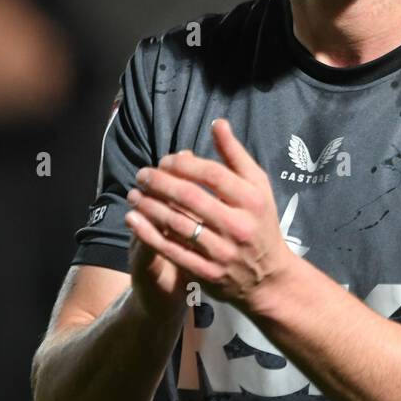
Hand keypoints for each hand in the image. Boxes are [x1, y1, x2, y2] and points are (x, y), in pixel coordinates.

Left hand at [124, 119, 291, 313]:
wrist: (267, 277)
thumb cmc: (261, 222)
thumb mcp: (258, 186)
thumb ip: (236, 155)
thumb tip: (217, 123)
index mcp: (252, 199)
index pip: (212, 174)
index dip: (183, 164)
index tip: (165, 160)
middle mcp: (238, 225)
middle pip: (190, 197)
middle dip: (160, 182)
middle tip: (142, 174)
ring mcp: (222, 251)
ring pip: (177, 224)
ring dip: (149, 206)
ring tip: (134, 194)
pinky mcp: (207, 272)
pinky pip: (171, 250)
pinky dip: (148, 234)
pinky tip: (133, 220)